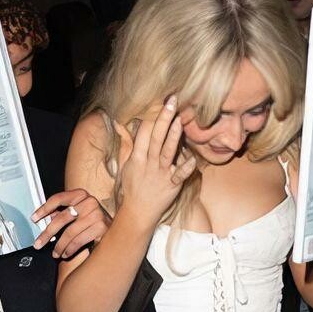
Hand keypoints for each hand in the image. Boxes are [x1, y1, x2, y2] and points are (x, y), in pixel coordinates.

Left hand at [31, 189, 108, 257]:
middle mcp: (90, 202)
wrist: (120, 229)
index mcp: (81, 194)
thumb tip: (47, 218)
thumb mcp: (78, 213)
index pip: (58, 199)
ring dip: (59, 245)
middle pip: (62, 218)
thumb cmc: (94, 221)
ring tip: (55, 252)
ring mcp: (97, 214)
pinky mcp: (102, 228)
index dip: (43, 209)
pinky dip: (70, 249)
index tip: (34, 219)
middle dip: (47, 233)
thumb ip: (63, 213)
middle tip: (39, 243)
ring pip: (70, 232)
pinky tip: (66, 253)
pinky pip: (79, 240)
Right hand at [115, 96, 195, 225]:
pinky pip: (180, 175)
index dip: (151, 116)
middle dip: (163, 119)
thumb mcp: (126, 163)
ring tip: (180, 120)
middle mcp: (149, 163)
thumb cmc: (133, 186)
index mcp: (137, 157)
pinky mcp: (172, 185)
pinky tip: (193, 158)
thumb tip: (119, 124)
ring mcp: (161, 174)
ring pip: (167, 152)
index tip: (158, 100)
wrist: (138, 211)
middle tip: (171, 102)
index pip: (143, 132)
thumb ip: (127, 143)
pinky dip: (185, 167)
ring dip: (173, 136)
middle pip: (155, 138)